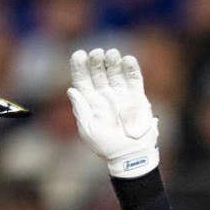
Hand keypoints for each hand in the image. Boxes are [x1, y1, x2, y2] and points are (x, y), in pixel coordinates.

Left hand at [67, 48, 158, 177]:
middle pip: (99, 73)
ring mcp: (121, 96)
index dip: (79, 67)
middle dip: (97, 61)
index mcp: (90, 102)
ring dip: (113, 61)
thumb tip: (71, 90)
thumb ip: (81, 109)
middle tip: (97, 53)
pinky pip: (134, 80)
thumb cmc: (107, 146)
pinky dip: (131, 69)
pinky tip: (127, 59)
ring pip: (116, 73)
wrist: (131, 156)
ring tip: (112, 54)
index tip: (79, 55)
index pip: (82, 80)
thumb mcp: (88, 130)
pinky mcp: (137, 98)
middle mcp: (105, 96)